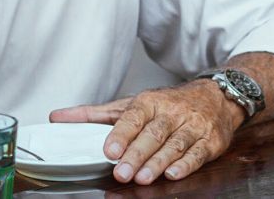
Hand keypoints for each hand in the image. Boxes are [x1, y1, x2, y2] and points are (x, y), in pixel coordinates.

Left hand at [50, 80, 241, 184]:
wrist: (216, 97)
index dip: (121, 134)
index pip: (133, 117)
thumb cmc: (168, 104)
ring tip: (141, 177)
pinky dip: (186, 164)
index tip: (109, 149)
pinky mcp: (210, 141)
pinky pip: (198, 153)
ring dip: (157, 162)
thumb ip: (94, 114)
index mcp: (150, 101)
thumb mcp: (131, 105)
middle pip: (153, 134)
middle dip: (136, 154)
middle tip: (121, 172)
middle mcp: (172, 112)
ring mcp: (193, 126)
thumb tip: (57, 118)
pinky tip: (173, 174)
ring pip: (174, 145)